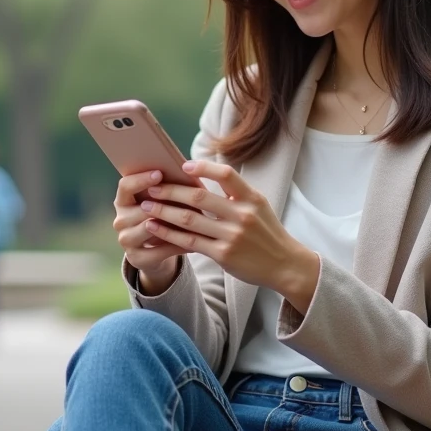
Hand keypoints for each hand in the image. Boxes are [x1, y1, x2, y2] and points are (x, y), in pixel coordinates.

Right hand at [113, 170, 189, 292]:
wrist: (154, 252)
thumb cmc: (162, 217)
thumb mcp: (160, 202)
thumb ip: (167, 188)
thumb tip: (188, 170)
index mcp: (123, 201)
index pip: (125, 186)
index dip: (141, 179)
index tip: (159, 173)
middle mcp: (120, 221)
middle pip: (140, 209)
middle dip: (163, 204)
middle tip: (186, 197)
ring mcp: (126, 241)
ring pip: (150, 229)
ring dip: (173, 224)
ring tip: (195, 218)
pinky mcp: (136, 259)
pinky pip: (160, 250)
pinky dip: (179, 245)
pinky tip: (196, 241)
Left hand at [140, 161, 319, 309]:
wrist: (285, 265)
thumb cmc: (267, 232)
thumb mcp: (258, 206)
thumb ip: (235, 192)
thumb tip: (205, 172)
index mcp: (251, 198)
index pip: (226, 174)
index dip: (203, 167)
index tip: (183, 165)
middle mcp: (242, 215)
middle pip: (200, 196)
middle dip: (171, 190)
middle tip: (151, 186)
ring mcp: (232, 236)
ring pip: (190, 219)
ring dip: (164, 211)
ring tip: (146, 206)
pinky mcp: (223, 255)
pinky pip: (190, 242)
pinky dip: (169, 234)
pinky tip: (155, 228)